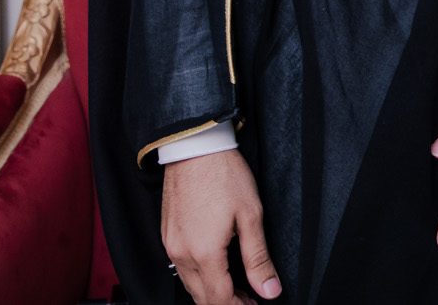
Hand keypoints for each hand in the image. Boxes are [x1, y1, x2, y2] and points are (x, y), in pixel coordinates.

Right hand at [161, 149, 281, 303]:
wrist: (195, 147)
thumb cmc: (224, 175)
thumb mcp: (251, 216)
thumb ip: (258, 258)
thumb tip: (270, 290)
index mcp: (204, 253)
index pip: (220, 298)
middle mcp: (181, 254)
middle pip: (201, 297)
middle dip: (226, 303)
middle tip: (250, 299)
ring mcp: (171, 245)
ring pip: (189, 284)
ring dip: (211, 292)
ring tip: (236, 287)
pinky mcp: (167, 234)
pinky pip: (181, 267)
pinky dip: (199, 276)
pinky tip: (216, 267)